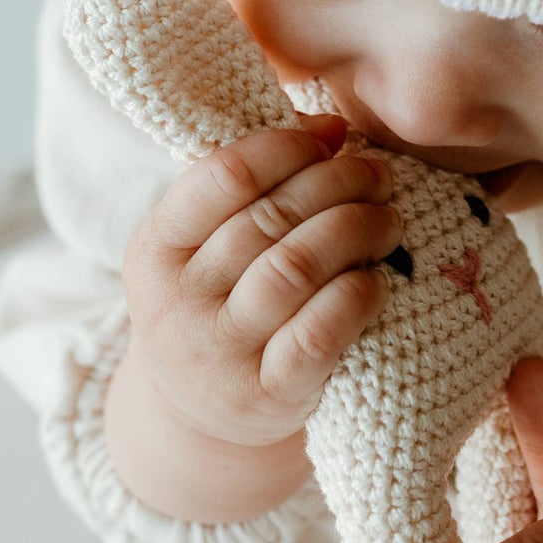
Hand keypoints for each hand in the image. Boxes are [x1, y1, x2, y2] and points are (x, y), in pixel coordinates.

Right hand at [120, 115, 402, 448]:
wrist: (200, 417)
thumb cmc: (217, 299)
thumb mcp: (206, 240)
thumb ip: (255, 178)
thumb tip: (331, 126)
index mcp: (155, 249)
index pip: (224, 175)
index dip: (287, 146)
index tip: (330, 138)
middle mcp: (178, 304)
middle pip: (271, 218)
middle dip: (338, 183)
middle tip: (376, 174)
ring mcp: (219, 355)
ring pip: (297, 267)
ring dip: (356, 230)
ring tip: (386, 219)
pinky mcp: (266, 396)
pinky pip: (319, 332)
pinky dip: (357, 294)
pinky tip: (376, 279)